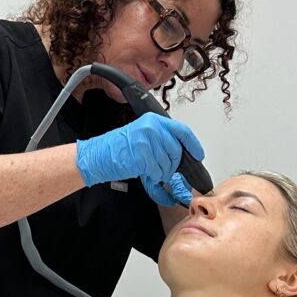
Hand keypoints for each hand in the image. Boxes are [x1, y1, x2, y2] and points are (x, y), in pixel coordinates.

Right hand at [75, 113, 202, 206]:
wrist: (98, 155)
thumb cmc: (118, 148)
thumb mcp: (143, 136)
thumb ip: (162, 140)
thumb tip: (182, 152)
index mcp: (154, 120)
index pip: (182, 131)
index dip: (193, 145)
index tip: (198, 154)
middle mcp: (151, 128)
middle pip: (176, 151)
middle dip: (173, 165)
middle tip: (164, 168)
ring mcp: (146, 141)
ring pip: (168, 163)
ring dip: (162, 172)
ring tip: (150, 168)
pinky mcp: (141, 155)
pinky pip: (157, 170)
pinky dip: (154, 175)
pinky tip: (145, 171)